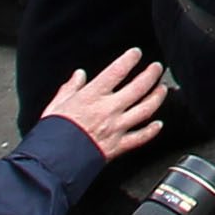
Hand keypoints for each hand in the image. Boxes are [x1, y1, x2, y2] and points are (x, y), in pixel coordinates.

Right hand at [37, 48, 171, 158]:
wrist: (51, 161)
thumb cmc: (51, 133)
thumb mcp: (56, 105)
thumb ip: (70, 88)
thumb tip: (78, 75)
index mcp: (91, 97)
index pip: (116, 71)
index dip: (129, 59)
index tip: (136, 53)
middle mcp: (108, 110)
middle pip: (138, 88)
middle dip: (151, 74)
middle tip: (157, 67)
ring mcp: (115, 128)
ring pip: (145, 109)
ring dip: (157, 97)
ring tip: (163, 89)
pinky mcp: (117, 146)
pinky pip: (140, 137)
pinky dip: (151, 131)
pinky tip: (158, 124)